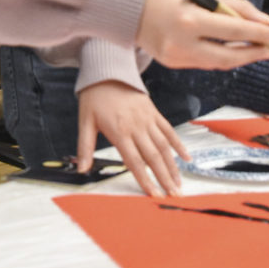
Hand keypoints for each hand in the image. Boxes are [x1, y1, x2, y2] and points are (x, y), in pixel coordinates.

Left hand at [77, 81, 184, 197]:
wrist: (107, 72)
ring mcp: (148, 119)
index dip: (145, 180)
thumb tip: (81, 169)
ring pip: (164, 146)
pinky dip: (179, 145)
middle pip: (154, 157)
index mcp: (120, 131)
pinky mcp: (154, 113)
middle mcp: (137, 127)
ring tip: (179, 184)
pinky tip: (186, 158)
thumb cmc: (94, 98)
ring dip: (173, 166)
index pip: (135, 161)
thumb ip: (85, 147)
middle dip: (164, 178)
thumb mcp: (85, 122)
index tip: (154, 195)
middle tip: (174, 195)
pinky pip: (169, 131)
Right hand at [136, 0, 268, 70]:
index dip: (259, 34)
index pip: (234, 31)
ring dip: (240, 57)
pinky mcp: (172, 64)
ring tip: (256, 48)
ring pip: (218, 64)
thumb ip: (234, 6)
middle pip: (229, 57)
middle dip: (254, 53)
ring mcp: (176, 57)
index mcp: (190, 20)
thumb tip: (264, 20)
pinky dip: (220, 57)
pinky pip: (204, 63)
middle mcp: (183, 43)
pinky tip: (232, 50)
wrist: (127, 5)